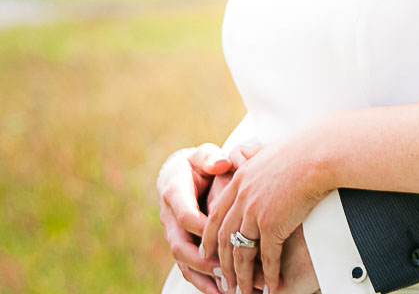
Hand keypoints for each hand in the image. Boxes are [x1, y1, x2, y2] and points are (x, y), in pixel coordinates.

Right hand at [157, 143, 232, 293]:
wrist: (181, 175)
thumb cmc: (198, 163)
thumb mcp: (203, 155)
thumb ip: (210, 158)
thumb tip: (222, 163)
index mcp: (174, 193)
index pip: (186, 216)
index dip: (203, 228)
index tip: (225, 236)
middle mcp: (170, 219)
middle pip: (181, 247)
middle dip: (204, 261)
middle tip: (228, 270)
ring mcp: (174, 236)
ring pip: (184, 264)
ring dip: (206, 278)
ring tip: (230, 290)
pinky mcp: (182, 247)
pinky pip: (190, 270)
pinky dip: (205, 283)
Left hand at [202, 135, 330, 293]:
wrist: (316, 154)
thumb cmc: (299, 151)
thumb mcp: (266, 152)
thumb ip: (252, 158)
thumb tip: (245, 154)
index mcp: (239, 180)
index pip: (216, 214)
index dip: (209, 236)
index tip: (206, 252)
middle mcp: (242, 197)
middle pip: (224, 238)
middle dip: (222, 264)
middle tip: (223, 281)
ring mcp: (254, 211)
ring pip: (241, 252)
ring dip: (241, 276)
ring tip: (242, 293)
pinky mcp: (271, 223)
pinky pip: (267, 257)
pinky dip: (268, 275)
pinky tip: (271, 287)